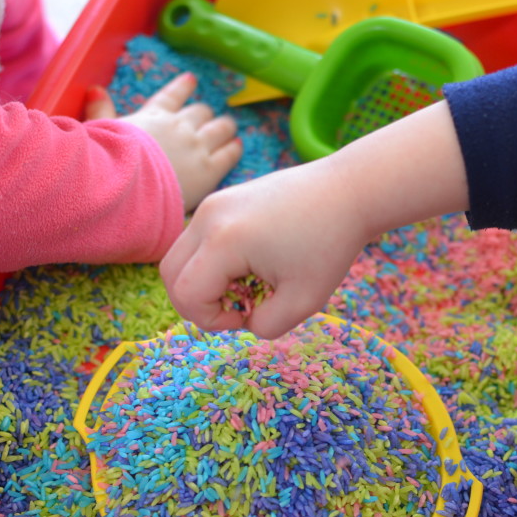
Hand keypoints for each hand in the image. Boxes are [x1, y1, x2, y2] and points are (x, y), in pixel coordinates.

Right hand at [85, 73, 242, 211]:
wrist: (128, 186)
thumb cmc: (111, 160)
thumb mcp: (103, 130)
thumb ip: (100, 111)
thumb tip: (95, 89)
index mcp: (154, 115)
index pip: (172, 95)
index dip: (183, 87)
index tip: (191, 80)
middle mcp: (180, 126)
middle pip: (200, 112)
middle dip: (205, 114)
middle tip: (209, 118)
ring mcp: (197, 146)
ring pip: (220, 128)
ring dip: (225, 127)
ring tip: (229, 129)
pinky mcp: (210, 170)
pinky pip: (230, 153)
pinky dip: (234, 148)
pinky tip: (237, 146)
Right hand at [160, 159, 369, 338]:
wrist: (347, 191)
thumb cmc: (330, 245)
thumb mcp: (303, 302)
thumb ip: (266, 325)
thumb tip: (244, 320)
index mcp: (225, 240)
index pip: (187, 295)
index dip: (211, 320)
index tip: (248, 316)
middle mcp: (208, 217)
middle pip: (170, 275)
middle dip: (197, 302)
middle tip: (240, 306)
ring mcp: (212, 204)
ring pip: (179, 257)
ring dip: (203, 282)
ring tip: (246, 284)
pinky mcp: (221, 200)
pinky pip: (197, 241)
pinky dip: (212, 262)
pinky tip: (251, 264)